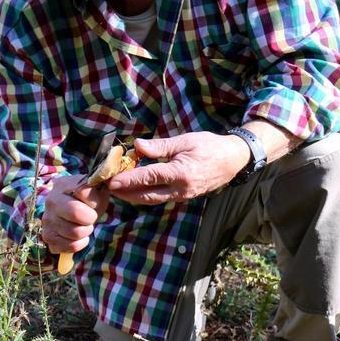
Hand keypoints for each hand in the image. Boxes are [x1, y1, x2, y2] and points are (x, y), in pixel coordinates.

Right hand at [42, 175, 109, 253]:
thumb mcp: (98, 189)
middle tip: (90, 217)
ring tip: (83, 226)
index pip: (84, 192)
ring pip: (74, 232)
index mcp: (62, 185)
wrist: (76, 212)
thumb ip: (103, 184)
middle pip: (76, 213)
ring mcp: (47, 220)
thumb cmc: (89, 200)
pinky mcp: (48, 237)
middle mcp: (51, 201)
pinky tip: (79, 237)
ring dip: (85, 231)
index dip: (95, 200)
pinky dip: (79, 244)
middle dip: (90, 217)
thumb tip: (113, 182)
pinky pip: (69, 246)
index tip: (94, 203)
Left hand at [107, 132, 249, 204]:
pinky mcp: (183, 197)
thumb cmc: (209, 146)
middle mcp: (180, 189)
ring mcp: (182, 196)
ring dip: (134, 196)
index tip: (112, 181)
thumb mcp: (184, 141)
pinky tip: (136, 189)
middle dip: (126, 193)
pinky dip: (146, 195)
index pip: (148, 177)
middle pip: (147, 195)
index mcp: (180, 173)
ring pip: (152, 200)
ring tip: (117, 190)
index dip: (128, 180)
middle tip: (108, 189)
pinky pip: (161, 198)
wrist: (232, 160)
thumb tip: (137, 146)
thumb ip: (160, 146)